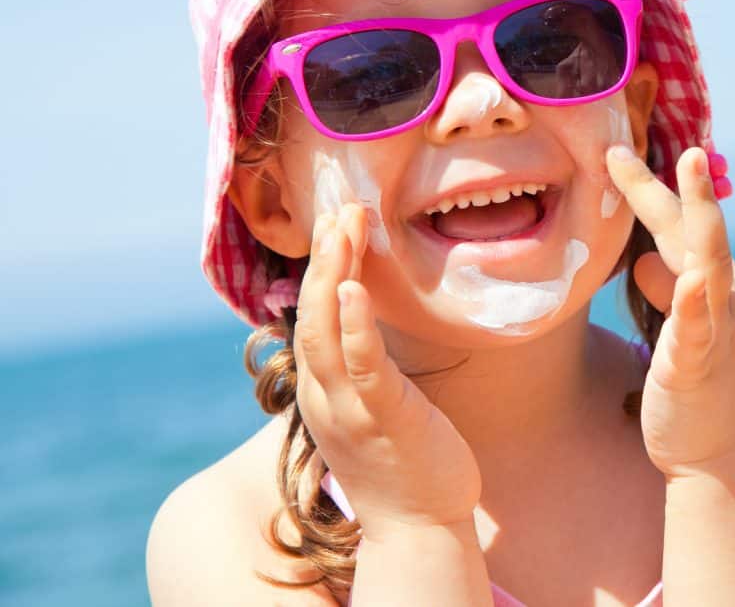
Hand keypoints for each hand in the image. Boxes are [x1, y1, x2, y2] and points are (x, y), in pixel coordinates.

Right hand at [293, 203, 480, 539]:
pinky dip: (354, 325)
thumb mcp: (378, 405)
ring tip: (343, 226)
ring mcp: (350, 409)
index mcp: (324, 390)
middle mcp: (326, 396)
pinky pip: (362, 366)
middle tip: (338, 207)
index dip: (320, 267)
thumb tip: (369, 322)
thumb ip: (366, 365)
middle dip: (323, 257)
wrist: (420, 530)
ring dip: (332, 275)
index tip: (335, 222)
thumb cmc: (407, 463)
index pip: (312, 317)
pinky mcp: (384, 420)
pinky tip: (353, 288)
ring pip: (326, 332)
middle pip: (311, 314)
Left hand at [605, 145, 734, 479]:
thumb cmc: (695, 387)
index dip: (650, 186)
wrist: (720, 457)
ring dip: (700, 214)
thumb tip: (646, 262)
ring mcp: (718, 328)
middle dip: (665, 182)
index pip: (680, 224)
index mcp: (716, 284)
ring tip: (689, 169)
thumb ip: (663, 291)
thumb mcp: (675, 329)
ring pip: (707, 260)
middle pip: (692, 227)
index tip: (615, 151)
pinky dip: (692, 303)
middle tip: (626, 145)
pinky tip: (688, 282)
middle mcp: (726, 295)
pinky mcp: (700, 364)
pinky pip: (697, 328)